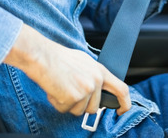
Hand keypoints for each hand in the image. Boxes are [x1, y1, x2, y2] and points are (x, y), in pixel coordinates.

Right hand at [4, 25, 130, 115]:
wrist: (43, 56)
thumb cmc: (59, 58)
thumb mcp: (84, 62)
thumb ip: (93, 76)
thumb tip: (97, 88)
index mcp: (100, 71)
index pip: (122, 90)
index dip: (124, 103)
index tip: (121, 110)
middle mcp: (96, 81)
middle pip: (94, 108)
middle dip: (81, 105)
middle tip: (69, 92)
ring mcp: (86, 90)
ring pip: (79, 111)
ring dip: (69, 104)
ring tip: (61, 87)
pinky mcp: (73, 97)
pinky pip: (65, 110)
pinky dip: (58, 103)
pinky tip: (55, 90)